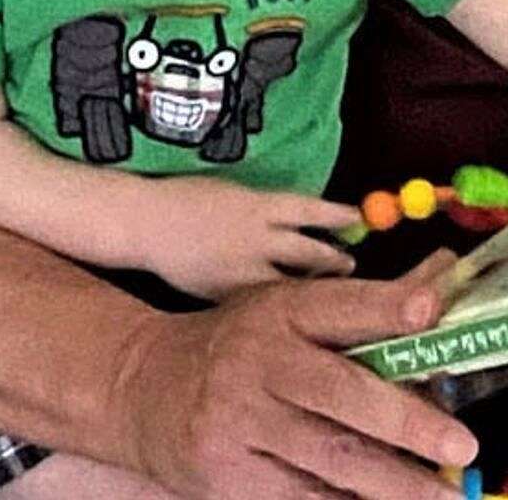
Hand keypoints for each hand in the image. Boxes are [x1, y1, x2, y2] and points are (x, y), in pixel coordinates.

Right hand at [111, 249, 475, 497]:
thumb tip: (444, 286)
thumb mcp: (287, 309)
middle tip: (461, 441)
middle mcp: (261, 360)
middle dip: (405, 419)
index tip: (431, 310)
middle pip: (339, 391)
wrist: (142, 387)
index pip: (341, 305)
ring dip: (393, 483)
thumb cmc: (237, 343)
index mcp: (282, 310)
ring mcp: (241, 421)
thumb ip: (363, 306)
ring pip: (327, 456)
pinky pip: (301, 497)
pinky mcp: (229, 475)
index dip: (386, 306)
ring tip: (445, 496)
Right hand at [141, 177, 361, 300]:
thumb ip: (271, 210)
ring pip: (292, 285)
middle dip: (335, 261)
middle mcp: (257, 239)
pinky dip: (280, 309)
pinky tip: (290, 313)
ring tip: (329, 289)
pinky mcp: (228, 296)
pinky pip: (263, 305)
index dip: (339, 217)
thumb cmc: (191, 199)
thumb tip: (309, 219)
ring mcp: (242, 271)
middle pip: (310, 253)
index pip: (313, 211)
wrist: (148, 223)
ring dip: (314, 287)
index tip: (359, 220)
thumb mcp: (238, 194)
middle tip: (351, 264)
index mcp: (260, 206)